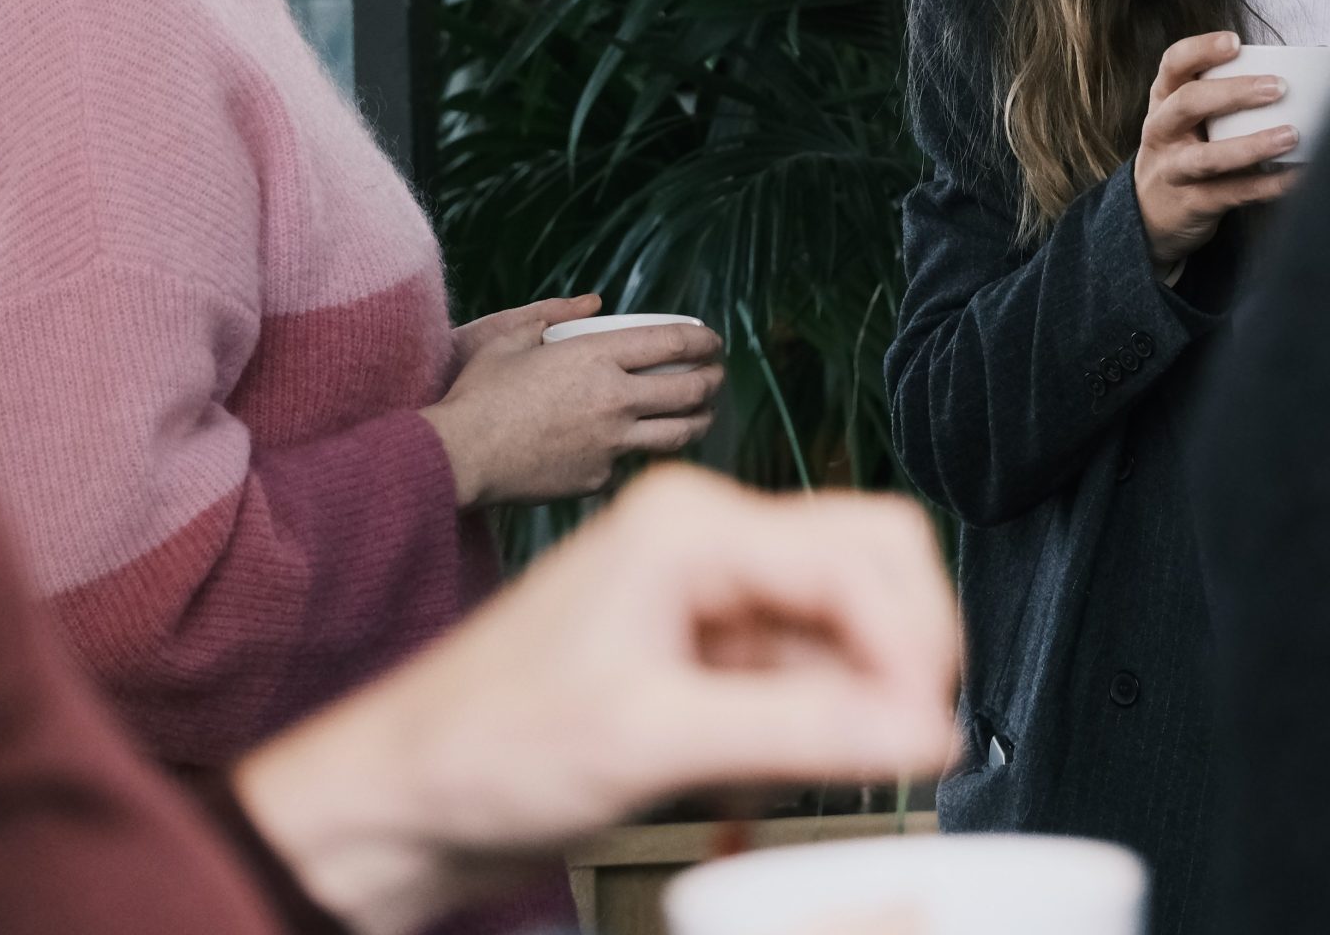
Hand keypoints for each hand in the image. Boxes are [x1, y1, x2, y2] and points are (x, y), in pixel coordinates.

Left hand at [235, 469, 960, 934]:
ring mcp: (710, 592)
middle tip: (913, 739)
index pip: (861, 554)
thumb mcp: (651, 742)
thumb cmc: (481, 750)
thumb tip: (923, 729)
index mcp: (694, 524)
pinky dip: (813, 723)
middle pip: (872, 564)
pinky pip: (806, 670)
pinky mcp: (706, 650)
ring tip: (814, 774)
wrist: (395, 804)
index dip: (914, 642)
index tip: (934, 731)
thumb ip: (801, 731)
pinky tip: (764, 779)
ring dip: (855, 696)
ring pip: (847, 623)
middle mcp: (710, 538)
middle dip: (904, 650)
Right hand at [421, 294, 723, 507]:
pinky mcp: (598, 478)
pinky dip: (635, 453)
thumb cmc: (479, 395)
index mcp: (597, 357)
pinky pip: (628, 463)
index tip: (713, 341)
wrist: (459, 456)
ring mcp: (611, 443)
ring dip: (700, 420)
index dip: (704, 341)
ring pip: (679, 433)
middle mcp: (614, 399)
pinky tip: (633, 447)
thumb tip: (588, 305)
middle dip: (713, 381)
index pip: (673, 344)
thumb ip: (550, 317)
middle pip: (691, 390)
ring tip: (704, 414)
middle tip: (716, 377)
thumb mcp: (510, 340)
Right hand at [1133, 30, 1299, 269]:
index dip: (1201, 49)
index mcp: (1164, 99)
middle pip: (1188, 103)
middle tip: (1277, 87)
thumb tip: (1290, 73)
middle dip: (1234, 92)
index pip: (1174, 63)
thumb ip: (1220, 93)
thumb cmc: (1183, 149)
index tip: (1234, 42)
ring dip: (1252, 145)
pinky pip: (1231, 194)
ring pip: (1207, 158)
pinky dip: (1266, 186)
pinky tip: (1294, 178)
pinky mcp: (1193, 203)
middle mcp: (1162, 131)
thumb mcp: (1186, 117)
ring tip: (1290, 136)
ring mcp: (1174, 169)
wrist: (1151, 213)